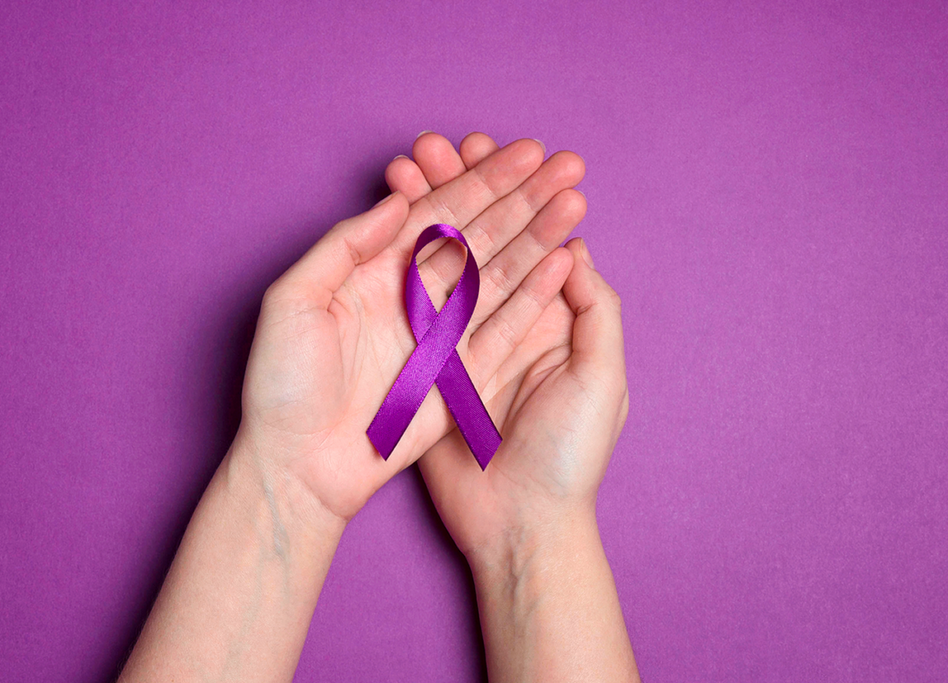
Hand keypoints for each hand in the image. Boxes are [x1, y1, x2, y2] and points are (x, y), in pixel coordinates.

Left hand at [238, 133, 586, 521]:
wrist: (297, 465)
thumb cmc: (280, 386)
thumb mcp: (292, 300)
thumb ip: (344, 245)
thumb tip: (398, 202)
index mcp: (375, 271)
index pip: (438, 213)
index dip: (481, 180)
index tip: (524, 152)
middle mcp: (413, 296)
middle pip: (479, 235)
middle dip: (523, 198)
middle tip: (566, 164)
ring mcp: (441, 334)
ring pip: (500, 274)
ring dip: (538, 236)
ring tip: (575, 201)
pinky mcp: (461, 374)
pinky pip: (504, 328)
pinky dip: (534, 296)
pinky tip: (562, 260)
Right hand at [392, 136, 636, 682]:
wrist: (518, 525)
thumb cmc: (567, 456)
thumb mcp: (599, 378)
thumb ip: (594, 310)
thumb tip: (573, 249)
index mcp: (552, 317)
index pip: (527, 236)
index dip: (507, 192)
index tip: (482, 149)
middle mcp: (506, 320)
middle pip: (480, 239)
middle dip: (458, 189)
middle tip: (429, 146)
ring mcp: (463, 340)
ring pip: (443, 261)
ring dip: (425, 214)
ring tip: (403, 171)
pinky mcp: (428, 365)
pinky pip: (414, 305)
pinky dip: (400, 263)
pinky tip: (386, 227)